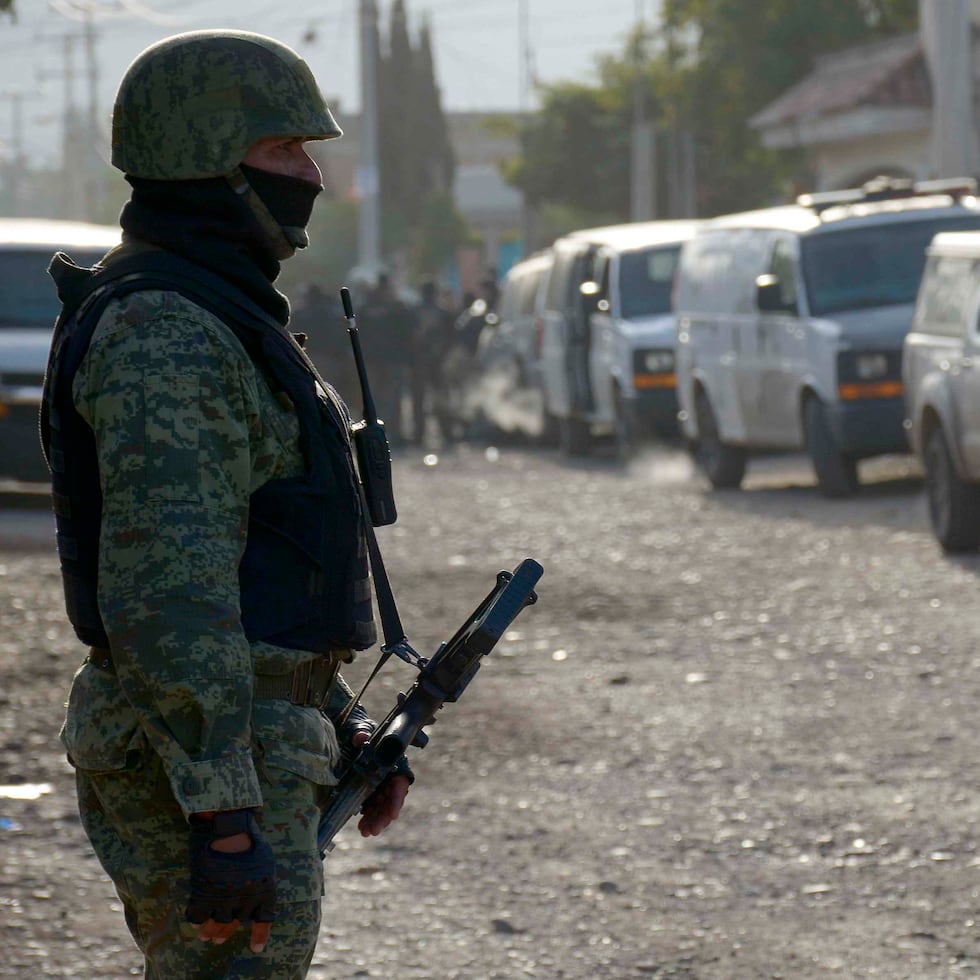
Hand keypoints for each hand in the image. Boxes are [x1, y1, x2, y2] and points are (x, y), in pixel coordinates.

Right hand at [186, 809, 275, 953]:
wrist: (226, 825)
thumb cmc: (248, 837)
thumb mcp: (264, 858)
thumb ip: (261, 879)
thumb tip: (258, 895)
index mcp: (265, 889)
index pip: (264, 919)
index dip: (260, 936)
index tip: (256, 950)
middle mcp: (246, 898)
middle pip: (235, 924)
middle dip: (226, 933)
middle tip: (220, 939)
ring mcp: (224, 898)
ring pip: (217, 925)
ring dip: (211, 932)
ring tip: (207, 936)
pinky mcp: (204, 894)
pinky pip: (198, 917)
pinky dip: (196, 921)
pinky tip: (196, 923)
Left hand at [352, 731, 410, 836]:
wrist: (353, 736)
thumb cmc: (361, 732)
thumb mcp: (361, 730)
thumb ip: (361, 733)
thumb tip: (360, 737)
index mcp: (392, 762)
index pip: (400, 782)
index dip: (397, 798)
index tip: (393, 814)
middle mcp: (389, 776)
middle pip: (392, 800)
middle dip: (384, 816)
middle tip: (374, 829)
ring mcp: (380, 785)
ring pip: (383, 807)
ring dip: (376, 821)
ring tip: (366, 832)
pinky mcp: (371, 792)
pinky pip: (373, 808)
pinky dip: (368, 818)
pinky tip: (361, 827)